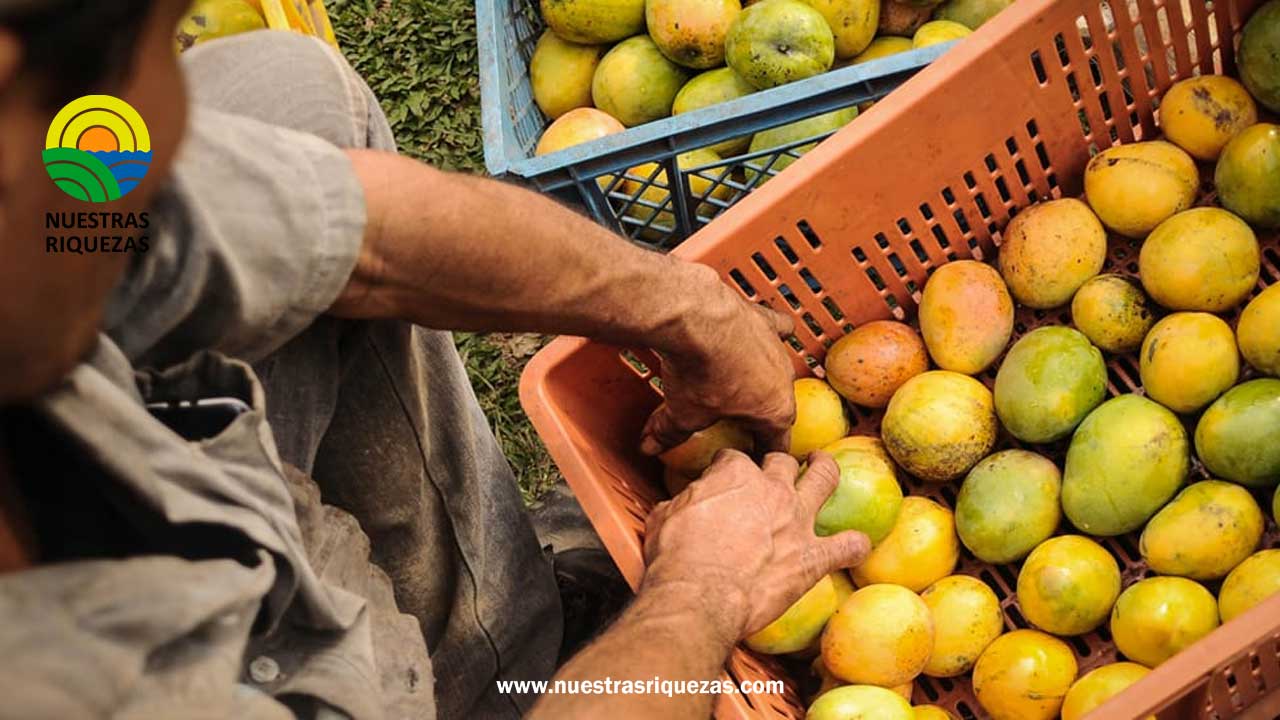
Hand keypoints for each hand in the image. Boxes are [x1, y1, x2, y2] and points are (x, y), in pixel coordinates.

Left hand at [639, 264, 797, 455]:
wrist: (697, 316)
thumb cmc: (699, 370)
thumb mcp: (682, 413)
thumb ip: (669, 433)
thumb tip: (651, 446)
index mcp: (774, 410)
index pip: (775, 445)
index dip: (761, 457)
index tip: (751, 464)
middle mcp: (784, 379)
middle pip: (776, 406)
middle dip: (759, 417)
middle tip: (736, 425)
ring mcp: (776, 347)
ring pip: (776, 369)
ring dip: (761, 378)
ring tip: (736, 381)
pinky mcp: (763, 319)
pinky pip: (776, 328)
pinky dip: (770, 331)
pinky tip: (756, 333)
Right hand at [640, 451, 870, 643]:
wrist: (701, 594)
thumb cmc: (677, 557)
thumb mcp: (664, 518)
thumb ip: (679, 505)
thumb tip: (676, 506)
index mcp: (734, 475)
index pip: (734, 458)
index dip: (728, 467)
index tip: (724, 477)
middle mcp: (772, 490)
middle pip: (782, 461)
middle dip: (779, 463)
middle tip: (775, 469)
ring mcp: (797, 521)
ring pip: (825, 480)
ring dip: (827, 470)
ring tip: (825, 465)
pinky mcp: (812, 557)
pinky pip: (847, 547)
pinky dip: (855, 546)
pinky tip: (858, 546)